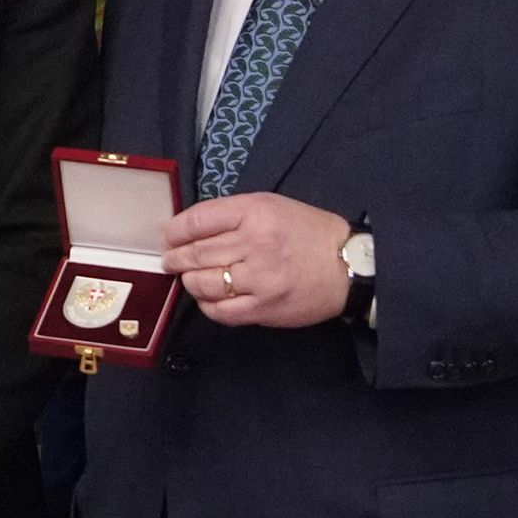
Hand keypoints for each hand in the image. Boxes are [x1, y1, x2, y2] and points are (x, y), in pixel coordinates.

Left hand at [166, 193, 354, 329]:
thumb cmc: (308, 233)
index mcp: (256, 213)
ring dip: (189, 281)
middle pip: (196, 253)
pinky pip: (220, 311)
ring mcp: (259, 279)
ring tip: (188, 278)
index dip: (176, 230)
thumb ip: (232, 215)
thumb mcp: (271, 206)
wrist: (348, 266)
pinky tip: (208, 299)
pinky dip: (207, 305)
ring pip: (203, 283)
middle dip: (176, 258)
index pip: (198, 220)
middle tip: (170, 260)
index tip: (169, 236)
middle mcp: (255, 244)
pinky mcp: (263, 308)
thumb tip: (191, 228)